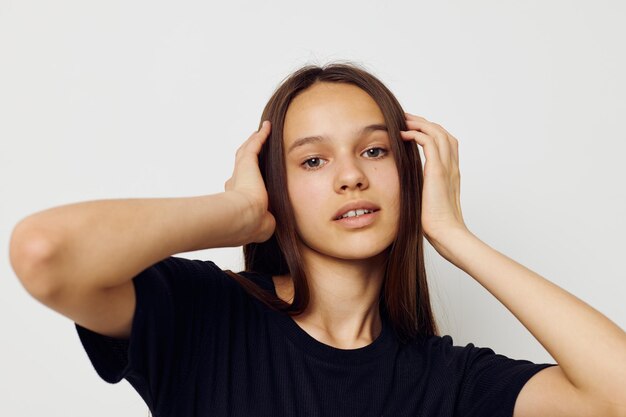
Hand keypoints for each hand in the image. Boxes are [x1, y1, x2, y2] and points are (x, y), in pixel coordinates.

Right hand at [224, 121, 275, 242]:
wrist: (246, 218)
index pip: (243, 184)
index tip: (252, 178)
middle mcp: (236, 182)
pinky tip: (267, 127)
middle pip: (243, 165)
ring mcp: (240, 171)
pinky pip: (255, 144)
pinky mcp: (246, 162)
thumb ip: (265, 221)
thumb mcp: (261, 223)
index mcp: (239, 197)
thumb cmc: (253, 224)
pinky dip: (261, 135)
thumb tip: (269, 224)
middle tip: (255, 147)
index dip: (246, 179)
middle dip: (248, 156)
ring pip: (247, 152)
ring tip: (260, 132)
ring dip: (254, 141)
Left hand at [400, 113, 468, 248]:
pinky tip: (403, 134)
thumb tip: (407, 188)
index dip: (430, 132)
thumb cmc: (436, 224)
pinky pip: (429, 142)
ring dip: (419, 123)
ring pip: (437, 132)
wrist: (447, 233)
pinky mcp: (438, 171)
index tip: (413, 129)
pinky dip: (417, 134)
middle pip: (442, 133)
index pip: (445, 143)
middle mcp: (452, 167)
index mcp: (451, 173)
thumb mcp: (427, 201)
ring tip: (403, 120)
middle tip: (406, 118)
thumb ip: (422, 190)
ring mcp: (447, 167)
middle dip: (424, 123)